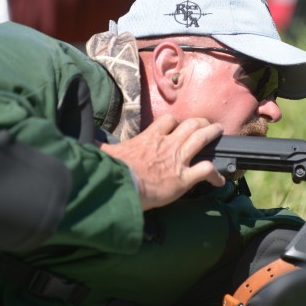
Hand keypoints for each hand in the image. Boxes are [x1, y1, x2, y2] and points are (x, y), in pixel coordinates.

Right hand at [100, 114, 225, 210]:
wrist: (122, 185)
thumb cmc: (113, 169)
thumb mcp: (106, 152)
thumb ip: (100, 146)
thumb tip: (86, 141)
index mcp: (151, 137)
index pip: (168, 121)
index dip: (176, 122)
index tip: (178, 126)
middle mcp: (168, 144)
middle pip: (191, 125)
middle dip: (202, 123)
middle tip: (208, 125)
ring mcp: (178, 160)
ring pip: (202, 139)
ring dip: (213, 134)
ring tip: (219, 132)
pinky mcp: (184, 178)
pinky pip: (206, 171)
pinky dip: (216, 175)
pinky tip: (220, 180)